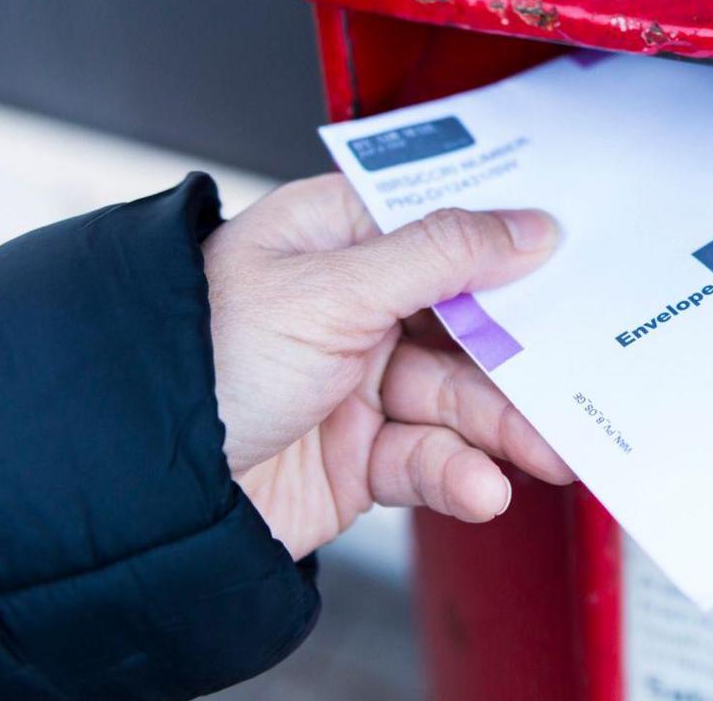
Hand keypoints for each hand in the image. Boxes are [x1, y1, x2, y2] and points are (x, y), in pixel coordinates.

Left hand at [202, 174, 571, 557]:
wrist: (129, 488)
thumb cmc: (196, 355)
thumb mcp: (330, 289)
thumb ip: (440, 256)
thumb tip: (531, 226)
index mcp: (334, 238)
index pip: (443, 225)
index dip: (511, 243)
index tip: (578, 257)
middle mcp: (348, 304)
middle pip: (466, 320)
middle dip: (525, 356)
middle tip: (584, 376)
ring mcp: (353, 383)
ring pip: (458, 398)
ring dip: (505, 427)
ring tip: (547, 452)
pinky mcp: (355, 456)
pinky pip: (429, 460)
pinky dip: (461, 475)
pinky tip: (481, 486)